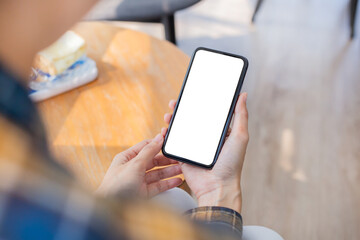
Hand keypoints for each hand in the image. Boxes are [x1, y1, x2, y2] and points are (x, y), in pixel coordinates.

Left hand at [96, 134, 182, 197]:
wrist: (112, 209)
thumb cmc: (117, 185)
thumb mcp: (134, 164)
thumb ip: (149, 151)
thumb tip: (158, 138)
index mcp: (127, 158)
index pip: (145, 147)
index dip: (157, 144)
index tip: (170, 142)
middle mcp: (132, 168)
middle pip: (153, 161)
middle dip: (166, 160)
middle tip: (179, 158)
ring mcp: (138, 181)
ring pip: (157, 174)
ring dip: (169, 171)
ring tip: (182, 169)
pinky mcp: (143, 193)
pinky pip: (158, 186)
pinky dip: (168, 183)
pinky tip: (177, 180)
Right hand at [162, 93, 248, 211]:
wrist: (217, 187)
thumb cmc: (232, 164)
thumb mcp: (240, 136)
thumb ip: (241, 115)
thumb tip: (243, 95)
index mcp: (218, 133)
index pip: (207, 113)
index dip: (198, 103)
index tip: (191, 94)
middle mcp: (205, 139)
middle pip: (190, 119)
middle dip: (181, 110)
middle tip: (175, 103)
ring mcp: (193, 147)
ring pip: (180, 129)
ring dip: (172, 120)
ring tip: (169, 115)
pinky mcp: (183, 155)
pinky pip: (173, 143)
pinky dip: (167, 135)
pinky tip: (165, 129)